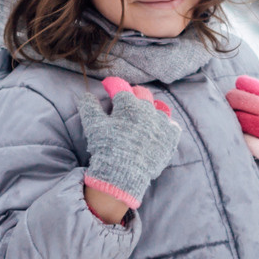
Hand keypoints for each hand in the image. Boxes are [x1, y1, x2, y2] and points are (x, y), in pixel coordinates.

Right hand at [78, 77, 179, 222]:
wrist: (125, 173)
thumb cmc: (107, 147)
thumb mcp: (93, 126)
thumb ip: (89, 107)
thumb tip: (86, 95)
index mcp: (128, 104)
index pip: (121, 87)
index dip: (113, 85)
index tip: (108, 86)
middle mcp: (148, 109)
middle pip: (142, 94)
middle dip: (133, 94)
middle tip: (128, 99)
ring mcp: (161, 122)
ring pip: (159, 108)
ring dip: (151, 109)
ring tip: (145, 117)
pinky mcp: (171, 137)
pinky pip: (172, 125)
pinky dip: (165, 125)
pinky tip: (159, 129)